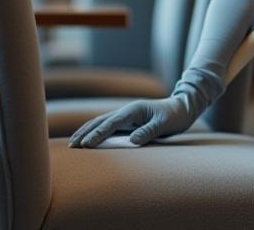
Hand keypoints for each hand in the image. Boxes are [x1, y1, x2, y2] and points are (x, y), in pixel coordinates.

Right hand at [68, 95, 195, 148]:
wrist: (181, 108)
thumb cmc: (174, 116)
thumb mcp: (164, 125)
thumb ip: (149, 132)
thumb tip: (132, 141)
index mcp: (133, 110)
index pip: (111, 124)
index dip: (98, 134)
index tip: (86, 144)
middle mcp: (126, 111)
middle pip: (100, 121)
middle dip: (85, 133)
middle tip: (72, 146)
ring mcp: (125, 116)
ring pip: (100, 123)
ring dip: (86, 132)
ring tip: (74, 143)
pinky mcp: (127, 121)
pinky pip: (107, 126)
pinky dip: (95, 132)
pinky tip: (88, 140)